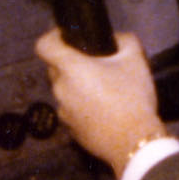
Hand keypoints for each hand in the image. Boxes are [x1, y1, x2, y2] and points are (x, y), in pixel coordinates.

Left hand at [34, 29, 167, 175]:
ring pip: (65, 91)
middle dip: (71, 63)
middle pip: (55, 68)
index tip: (66, 38)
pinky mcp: (71, 131)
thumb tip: (116, 39)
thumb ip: (124, 41)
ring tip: (105, 90)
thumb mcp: (135, 60)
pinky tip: (104, 111)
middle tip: (96, 64)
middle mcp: (60, 89)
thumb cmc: (132, 97)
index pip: (43, 46)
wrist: (135, 142)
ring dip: (78, 87)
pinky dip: (83, 108)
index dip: (52, 37)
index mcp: (70, 69)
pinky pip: (73, 111)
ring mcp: (63, 112)